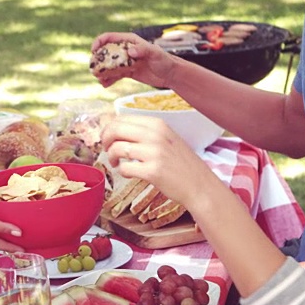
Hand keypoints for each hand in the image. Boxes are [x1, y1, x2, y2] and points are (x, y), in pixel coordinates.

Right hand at [91, 32, 176, 87]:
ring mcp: (126, 61)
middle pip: (106, 52)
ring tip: (99, 80)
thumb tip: (130, 51)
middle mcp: (125, 49)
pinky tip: (105, 85)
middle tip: (94, 69)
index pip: (109, 38)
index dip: (98, 42)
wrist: (170, 74)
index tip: (93, 51)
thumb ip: (143, 50)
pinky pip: (114, 75)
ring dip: (102, 72)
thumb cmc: (164, 60)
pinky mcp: (127, 72)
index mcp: (129, 41)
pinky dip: (109, 80)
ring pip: (108, 65)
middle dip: (98, 60)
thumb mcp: (154, 54)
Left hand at [100, 115, 215, 207]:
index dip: (109, 128)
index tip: (108, 138)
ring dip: (111, 157)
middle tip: (107, 149)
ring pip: (117, 148)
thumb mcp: (167, 138)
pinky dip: (122, 171)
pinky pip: (125, 168)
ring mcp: (154, 153)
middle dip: (105, 140)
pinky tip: (129, 173)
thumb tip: (116, 128)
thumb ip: (146, 132)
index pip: (122, 118)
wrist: (200, 185)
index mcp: (158, 124)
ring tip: (116, 163)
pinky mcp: (153, 171)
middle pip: (116, 130)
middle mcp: (156, 135)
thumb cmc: (181, 163)